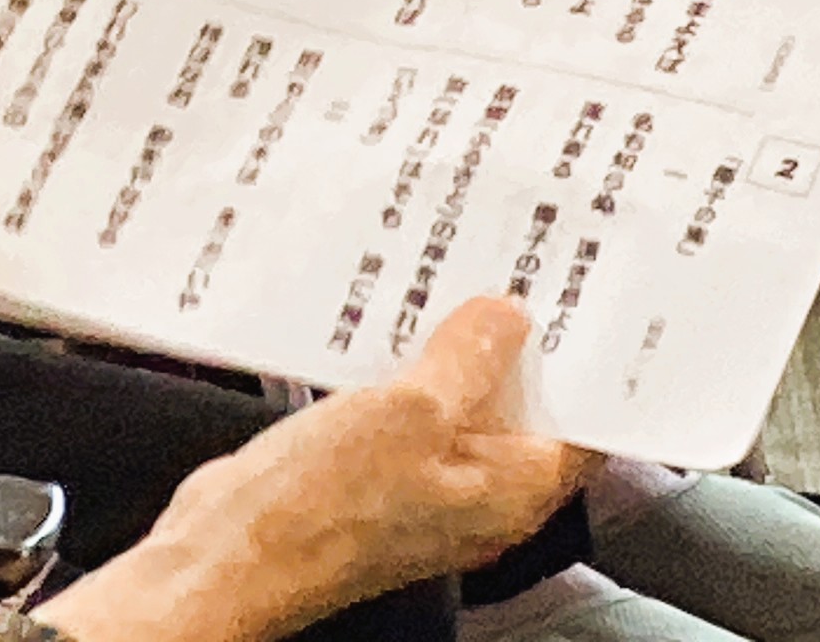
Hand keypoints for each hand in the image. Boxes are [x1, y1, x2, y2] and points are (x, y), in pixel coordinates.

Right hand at [39, 298, 591, 641]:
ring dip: (458, 349)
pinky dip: (409, 368)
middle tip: (525, 265)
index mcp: (508, 494)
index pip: (582, 428)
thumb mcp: (411, 410)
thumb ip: (468, 359)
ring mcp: (423, 484)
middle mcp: (475, 495)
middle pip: (523, 409)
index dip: (591, 364)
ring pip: (461, 404)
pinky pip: (409, 411)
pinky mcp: (374, 472)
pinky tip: (395, 320)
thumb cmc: (319, 509)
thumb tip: (507, 319)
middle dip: (521, 343)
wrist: (227, 553)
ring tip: (461, 277)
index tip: (592, 301)